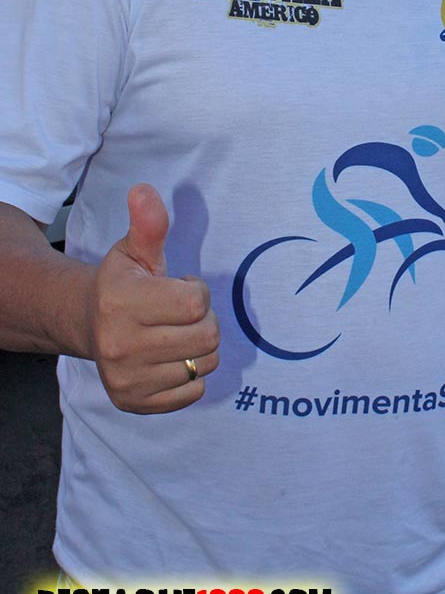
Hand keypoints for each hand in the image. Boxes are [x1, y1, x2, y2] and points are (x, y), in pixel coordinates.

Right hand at [89, 184, 218, 413]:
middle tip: (178, 313)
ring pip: (204, 364)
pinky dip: (190, 376)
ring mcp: (126, 378)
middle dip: (201, 319)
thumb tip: (144, 191)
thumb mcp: (134, 249)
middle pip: (207, 336)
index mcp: (121, 302)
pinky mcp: (134, 403)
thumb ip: (148, 224)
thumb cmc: (122, 284)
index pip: (196, 302)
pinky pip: (194, 392)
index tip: (178, 286)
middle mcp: (120, 345)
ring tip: (172, 333)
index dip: (195, 290)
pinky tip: (168, 358)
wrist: (88, 325)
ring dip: (198, 347)